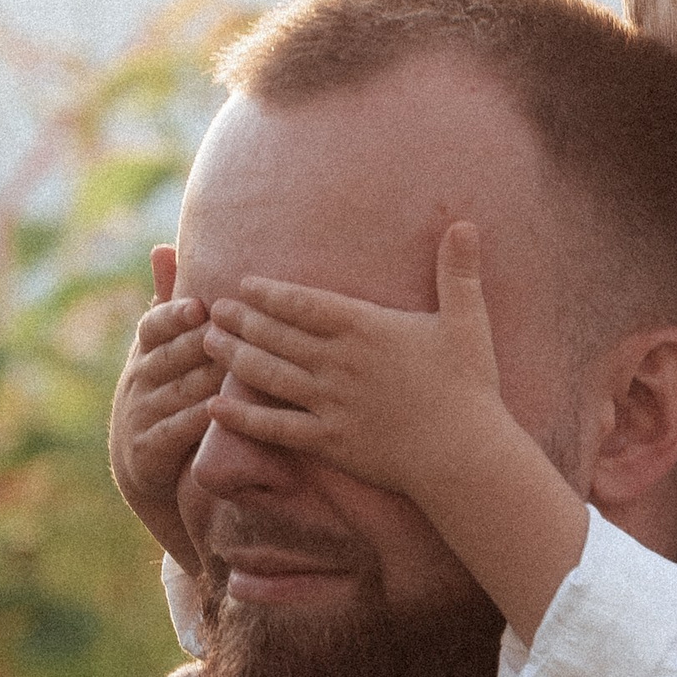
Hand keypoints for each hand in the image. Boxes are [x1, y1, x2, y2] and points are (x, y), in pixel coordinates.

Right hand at [109, 244, 215, 574]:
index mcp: (146, 352)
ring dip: (203, 380)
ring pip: (175, 392)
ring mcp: (140, 415)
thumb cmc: (168, 394)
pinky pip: (173, 431)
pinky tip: (219, 412)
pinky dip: (194, 422)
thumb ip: (168, 304)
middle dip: (198, 344)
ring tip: (235, 368)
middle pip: (169, 357)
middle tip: (230, 332)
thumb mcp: (163, 350)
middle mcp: (139, 380)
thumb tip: (162, 247)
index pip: (152, 326)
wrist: (148, 468)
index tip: (200, 306)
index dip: (173, 316)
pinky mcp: (147, 452)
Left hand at [206, 224, 507, 504]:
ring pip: (268, 374)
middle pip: (277, 335)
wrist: (464, 453)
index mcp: (365, 328)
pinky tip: (216, 406)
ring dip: (234, 357)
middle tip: (214, 309)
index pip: (303, 304)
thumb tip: (465, 223)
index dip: (270, 293)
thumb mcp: (467, 320)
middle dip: (242, 320)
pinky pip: (275, 427)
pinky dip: (242, 417)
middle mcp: (338, 362)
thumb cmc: (469, 385)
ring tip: (208, 343)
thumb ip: (458, 272)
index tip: (246, 285)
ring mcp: (329, 402)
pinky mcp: (328, 440)